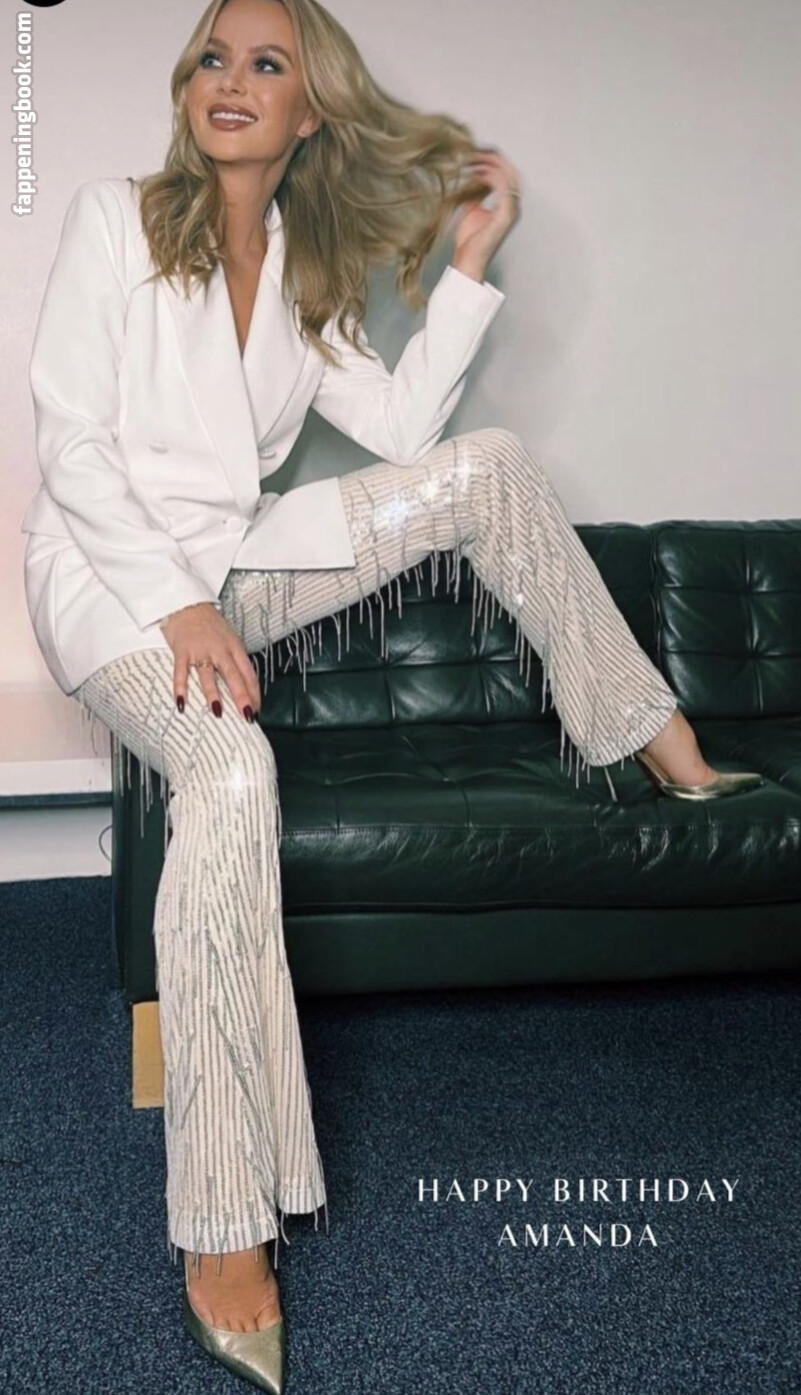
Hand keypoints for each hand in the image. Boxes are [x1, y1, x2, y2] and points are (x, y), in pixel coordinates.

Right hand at [159, 602, 261, 720]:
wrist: (187, 604)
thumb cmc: (209, 624)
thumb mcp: (229, 639)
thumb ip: (234, 661)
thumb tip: (242, 687)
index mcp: (235, 647)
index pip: (248, 674)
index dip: (254, 693)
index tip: (256, 710)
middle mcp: (220, 650)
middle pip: (233, 676)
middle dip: (241, 697)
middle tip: (246, 715)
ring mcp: (200, 650)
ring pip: (208, 675)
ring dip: (213, 695)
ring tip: (218, 712)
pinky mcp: (182, 651)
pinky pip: (181, 672)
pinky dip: (181, 688)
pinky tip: (182, 702)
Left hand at [452, 146, 521, 280]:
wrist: (468, 260)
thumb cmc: (469, 240)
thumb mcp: (471, 208)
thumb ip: (475, 191)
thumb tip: (473, 174)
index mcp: (506, 203)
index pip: (505, 174)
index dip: (492, 160)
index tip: (474, 152)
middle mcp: (512, 205)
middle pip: (509, 171)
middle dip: (493, 157)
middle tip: (475, 149)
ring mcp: (511, 210)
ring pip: (508, 177)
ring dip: (492, 164)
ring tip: (475, 157)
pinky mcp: (506, 215)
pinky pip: (504, 189)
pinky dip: (493, 177)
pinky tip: (479, 171)